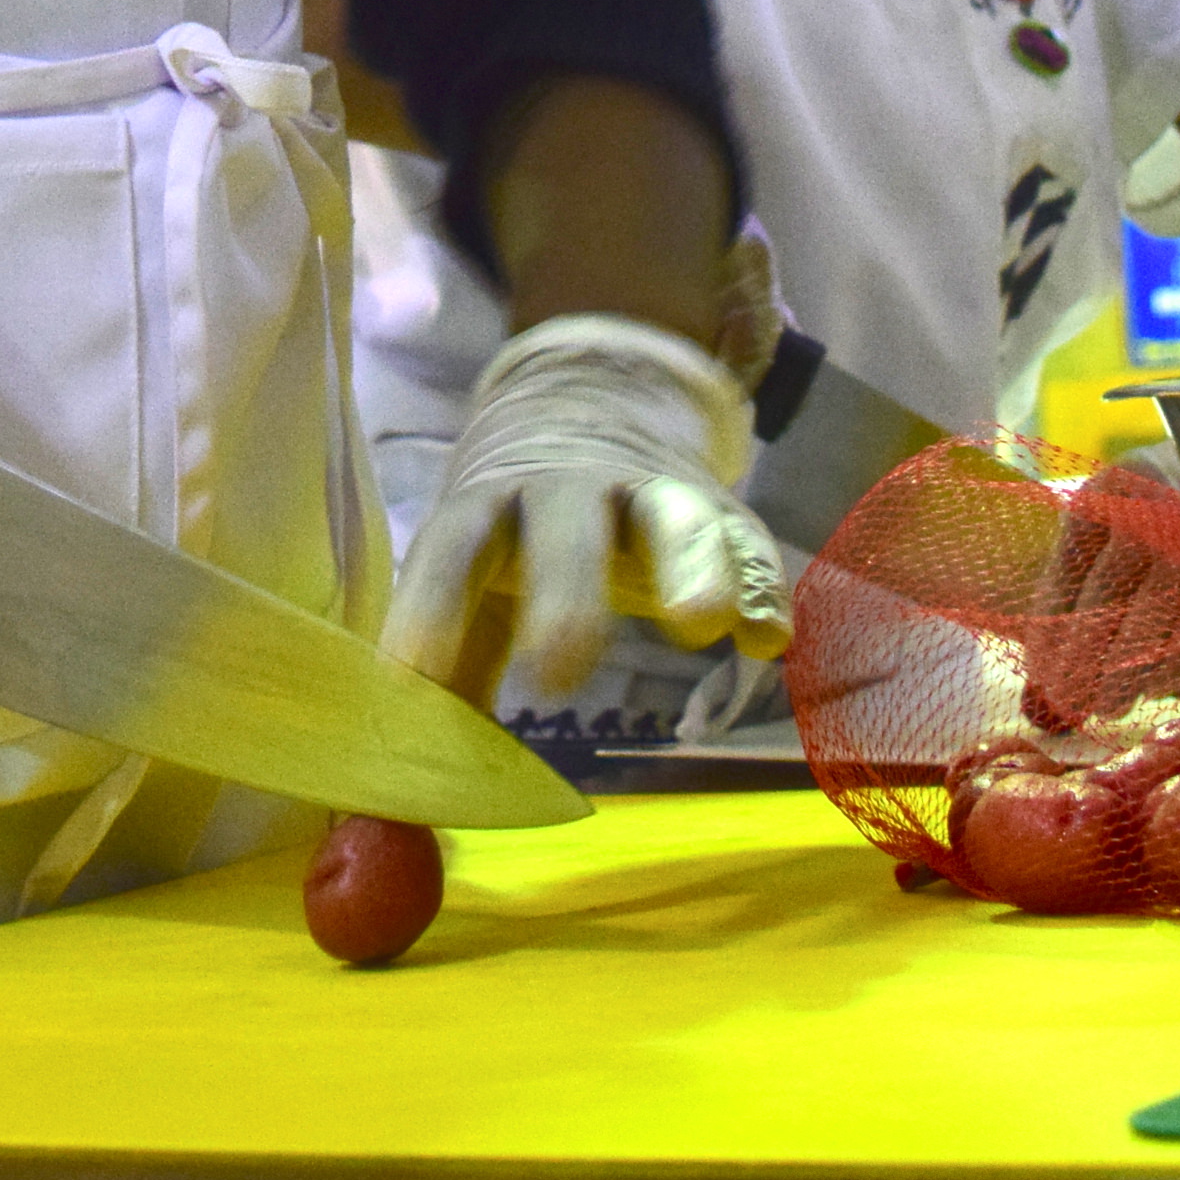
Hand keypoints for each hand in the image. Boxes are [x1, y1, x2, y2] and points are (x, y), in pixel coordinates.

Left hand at [385, 314, 790, 701]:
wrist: (595, 398)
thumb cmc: (516, 525)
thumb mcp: (475, 573)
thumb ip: (453, 666)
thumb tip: (412, 780)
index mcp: (491, 500)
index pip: (453, 545)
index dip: (432, 603)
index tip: (412, 672)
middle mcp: (571, 486)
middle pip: (568, 527)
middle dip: (567, 593)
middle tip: (560, 670)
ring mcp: (653, 489)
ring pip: (673, 516)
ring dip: (689, 566)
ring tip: (697, 625)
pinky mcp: (721, 507)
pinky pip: (747, 541)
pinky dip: (761, 586)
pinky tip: (768, 639)